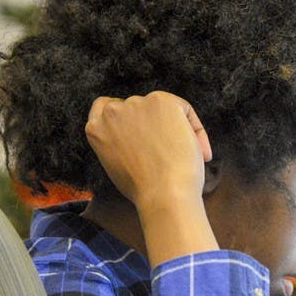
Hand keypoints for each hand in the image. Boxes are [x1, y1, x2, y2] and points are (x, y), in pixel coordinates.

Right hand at [84, 90, 212, 210]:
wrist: (164, 193)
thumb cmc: (146, 190)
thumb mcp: (117, 165)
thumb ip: (119, 144)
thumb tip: (139, 137)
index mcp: (96, 128)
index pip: (106, 107)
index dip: (125, 117)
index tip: (142, 130)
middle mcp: (112, 111)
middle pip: (137, 107)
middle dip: (154, 126)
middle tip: (169, 153)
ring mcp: (137, 104)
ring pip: (162, 109)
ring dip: (174, 128)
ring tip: (183, 158)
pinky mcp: (162, 101)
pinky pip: (184, 110)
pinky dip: (195, 129)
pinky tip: (200, 152)